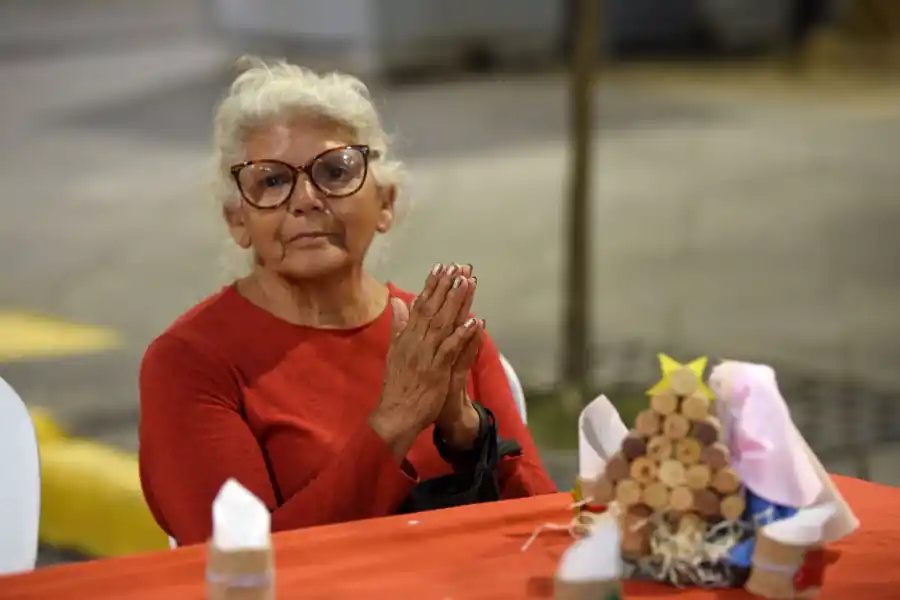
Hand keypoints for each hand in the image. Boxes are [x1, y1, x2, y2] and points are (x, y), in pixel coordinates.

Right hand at [368, 264, 478, 459]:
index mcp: (406, 337)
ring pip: (443, 324)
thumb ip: (399, 325)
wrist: (395, 414)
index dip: (431, 285)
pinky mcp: (437, 370)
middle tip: (459, 266)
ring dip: (456, 303)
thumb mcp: (395, 351)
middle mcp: (415, 342)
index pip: (420, 305)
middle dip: (446, 286)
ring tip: (467, 283)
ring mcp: (426, 355)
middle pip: (433, 309)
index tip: (441, 266)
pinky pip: (451, 349)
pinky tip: (475, 321)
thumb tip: (398, 300)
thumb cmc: (397, 385)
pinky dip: (463, 334)